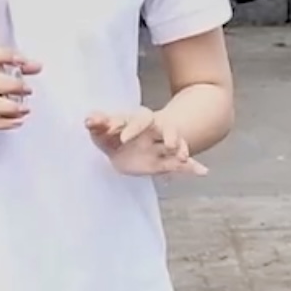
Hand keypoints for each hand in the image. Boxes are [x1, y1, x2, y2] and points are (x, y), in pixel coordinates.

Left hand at [85, 107, 207, 175]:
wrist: (124, 150)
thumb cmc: (112, 137)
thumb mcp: (102, 133)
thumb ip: (96, 124)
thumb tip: (88, 119)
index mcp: (137, 121)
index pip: (138, 119)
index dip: (131, 127)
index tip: (122, 138)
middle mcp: (153, 130)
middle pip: (163, 127)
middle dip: (166, 134)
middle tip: (166, 144)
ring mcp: (162, 145)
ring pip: (175, 142)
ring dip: (179, 146)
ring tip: (182, 155)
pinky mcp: (167, 161)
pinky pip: (182, 163)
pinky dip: (193, 167)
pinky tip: (202, 172)